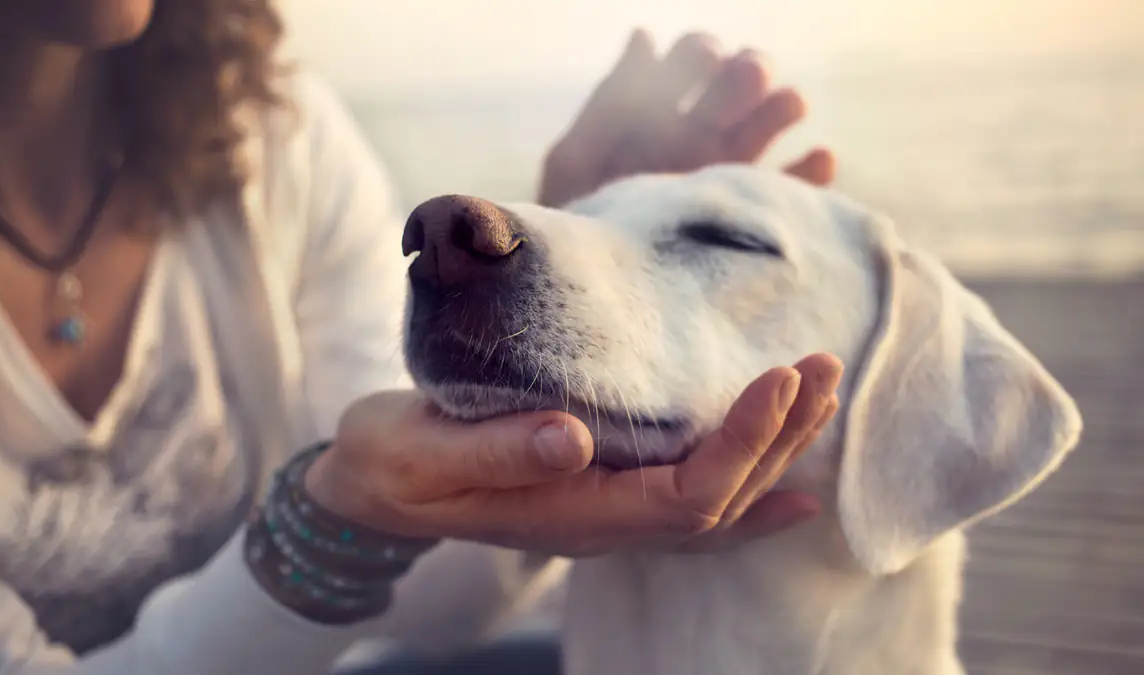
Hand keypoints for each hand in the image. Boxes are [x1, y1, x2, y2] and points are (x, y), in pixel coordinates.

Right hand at [304, 354, 842, 557]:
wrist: (372, 486)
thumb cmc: (393, 464)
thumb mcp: (424, 453)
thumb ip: (495, 451)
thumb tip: (572, 437)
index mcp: (571, 515)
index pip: (685, 495)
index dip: (741, 444)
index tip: (778, 377)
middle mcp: (603, 523)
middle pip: (720, 499)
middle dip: (779, 436)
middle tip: (820, 366)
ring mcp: (607, 512)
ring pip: (716, 500)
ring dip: (775, 450)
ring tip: (820, 394)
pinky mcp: (602, 488)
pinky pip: (693, 504)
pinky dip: (750, 492)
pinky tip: (794, 488)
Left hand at [538, 30, 834, 207]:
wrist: (591, 297)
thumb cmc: (574, 226)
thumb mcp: (577, 162)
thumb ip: (611, 102)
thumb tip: (645, 35)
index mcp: (657, 114)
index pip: (691, 62)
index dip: (701, 53)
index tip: (705, 59)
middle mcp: (698, 138)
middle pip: (737, 86)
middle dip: (747, 72)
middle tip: (748, 76)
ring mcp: (726, 176)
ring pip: (766, 128)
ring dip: (782, 107)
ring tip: (789, 104)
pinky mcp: (750, 219)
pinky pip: (792, 192)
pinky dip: (811, 174)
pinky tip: (819, 157)